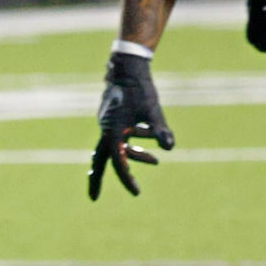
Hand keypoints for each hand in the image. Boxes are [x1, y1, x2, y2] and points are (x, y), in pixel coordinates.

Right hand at [88, 48, 173, 200]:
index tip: (137, 192)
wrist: (127, 68)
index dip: (127, 178)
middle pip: (98, 159)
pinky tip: (147, 136)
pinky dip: (131, 143)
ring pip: (111, 149)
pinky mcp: (111, 118)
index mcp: (112, 130)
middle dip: (97, 179)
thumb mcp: (153, 110)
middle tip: (94, 197)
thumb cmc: (140, 88)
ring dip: (131, 158)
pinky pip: (117, 138)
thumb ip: (160, 130)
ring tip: (155, 161)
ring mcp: (107, 124)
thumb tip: (170, 148)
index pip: (118, 161)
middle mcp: (106, 129)